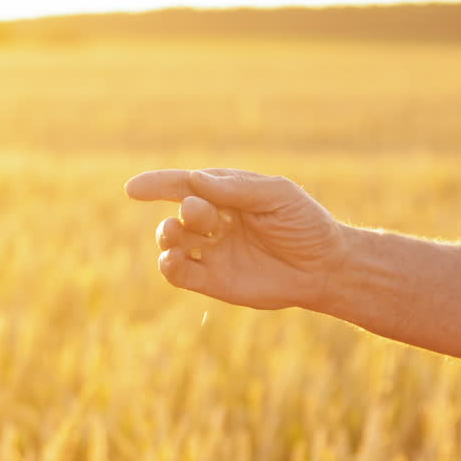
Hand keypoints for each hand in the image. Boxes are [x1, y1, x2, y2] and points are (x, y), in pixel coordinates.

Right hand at [125, 168, 349, 309]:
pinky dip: (169, 266)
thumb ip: (235, 188)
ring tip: (173, 234)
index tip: (134, 189)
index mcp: (228, 194)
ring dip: (166, 236)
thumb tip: (194, 180)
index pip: (186, 184)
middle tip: (201, 214)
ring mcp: (213, 251)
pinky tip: (172, 260)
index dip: (158, 184)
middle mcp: (216, 222)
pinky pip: (180, 272)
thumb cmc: (305, 224)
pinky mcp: (214, 281)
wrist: (326, 268)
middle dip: (185, 210)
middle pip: (181, 212)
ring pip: (173, 241)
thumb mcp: (276, 196)